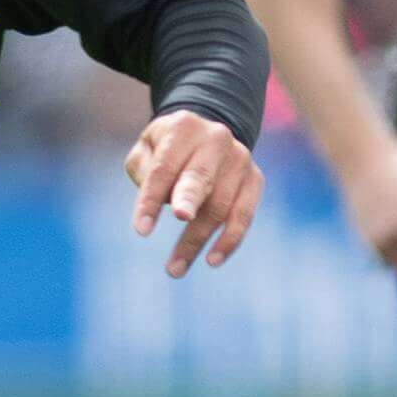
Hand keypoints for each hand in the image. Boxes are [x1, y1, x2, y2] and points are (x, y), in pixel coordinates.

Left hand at [124, 110, 262, 276]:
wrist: (206, 135)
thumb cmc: (167, 150)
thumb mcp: (146, 149)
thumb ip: (144, 170)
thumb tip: (162, 200)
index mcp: (184, 128)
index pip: (164, 168)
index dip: (151, 199)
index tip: (141, 230)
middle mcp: (216, 139)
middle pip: (200, 176)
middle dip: (189, 198)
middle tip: (181, 218)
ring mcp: (240, 159)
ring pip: (219, 206)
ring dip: (196, 240)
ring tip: (175, 269)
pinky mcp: (255, 179)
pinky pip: (244, 215)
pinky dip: (230, 240)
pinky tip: (212, 260)